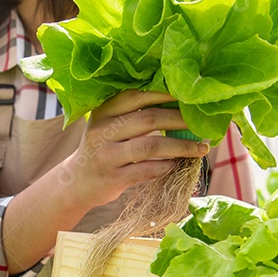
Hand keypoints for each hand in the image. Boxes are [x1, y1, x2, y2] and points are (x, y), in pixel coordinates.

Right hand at [59, 89, 208, 208]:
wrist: (76, 182)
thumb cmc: (103, 149)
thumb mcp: (109, 126)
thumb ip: (134, 114)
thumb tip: (180, 106)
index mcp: (104, 111)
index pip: (138, 96)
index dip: (166, 94)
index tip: (189, 96)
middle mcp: (102, 130)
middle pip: (149, 119)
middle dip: (180, 120)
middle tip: (201, 123)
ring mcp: (106, 156)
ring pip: (151, 146)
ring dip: (181, 147)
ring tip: (201, 148)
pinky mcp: (112, 178)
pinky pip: (146, 170)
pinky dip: (166, 167)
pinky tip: (177, 165)